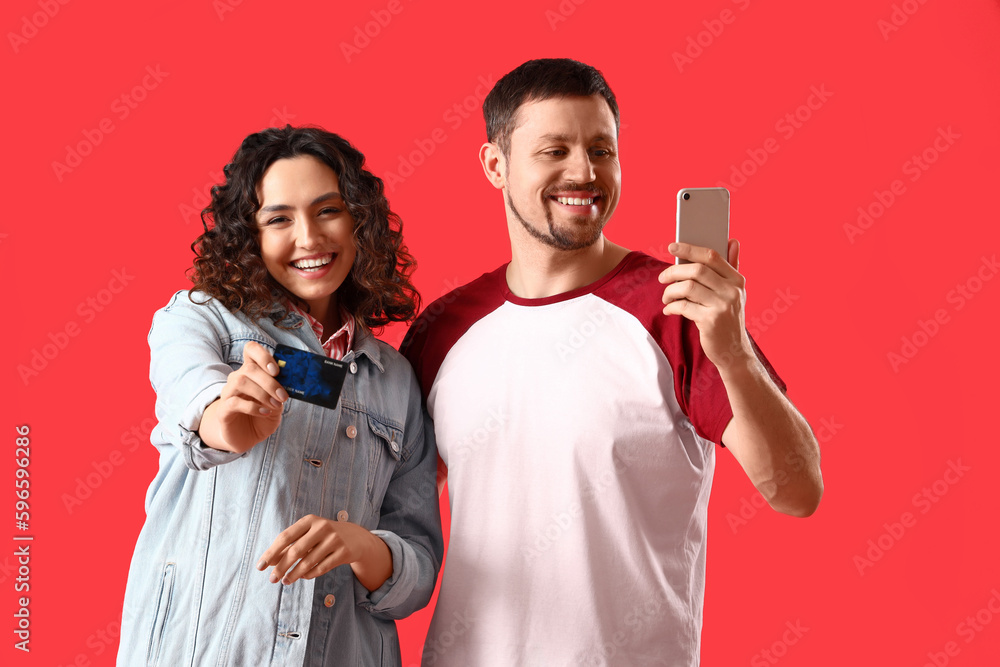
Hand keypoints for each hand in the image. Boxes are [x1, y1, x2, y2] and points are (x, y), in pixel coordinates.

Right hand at [200, 341, 287, 452]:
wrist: (247, 437)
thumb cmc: (263, 415)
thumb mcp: (277, 401)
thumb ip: (281, 390)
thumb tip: (292, 380)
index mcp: (252, 372)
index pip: (251, 350)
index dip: (262, 355)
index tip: (276, 371)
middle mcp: (237, 379)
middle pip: (249, 368)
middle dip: (269, 382)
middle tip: (283, 396)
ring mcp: (228, 393)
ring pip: (241, 381)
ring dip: (262, 393)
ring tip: (275, 405)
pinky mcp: (223, 410)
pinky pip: (234, 402)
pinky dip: (253, 407)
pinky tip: (265, 412)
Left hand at [256, 515, 392, 590]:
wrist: (356, 538)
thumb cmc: (324, 536)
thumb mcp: (308, 535)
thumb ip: (290, 546)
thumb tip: (269, 562)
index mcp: (310, 520)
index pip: (285, 537)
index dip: (271, 553)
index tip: (260, 567)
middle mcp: (322, 527)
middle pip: (295, 551)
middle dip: (281, 567)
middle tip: (272, 579)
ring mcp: (334, 540)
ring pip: (308, 562)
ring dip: (294, 575)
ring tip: (285, 582)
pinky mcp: (343, 552)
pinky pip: (321, 568)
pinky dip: (309, 575)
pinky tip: (303, 577)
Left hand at [658, 239, 752, 372]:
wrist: (734, 351)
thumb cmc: (728, 317)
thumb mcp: (735, 293)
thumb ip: (732, 267)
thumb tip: (733, 241)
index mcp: (737, 280)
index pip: (712, 256)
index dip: (690, 249)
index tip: (672, 246)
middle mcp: (732, 291)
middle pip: (696, 270)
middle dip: (674, 271)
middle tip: (662, 277)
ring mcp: (722, 306)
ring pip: (687, 287)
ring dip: (670, 291)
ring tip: (666, 297)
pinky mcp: (711, 322)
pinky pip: (683, 307)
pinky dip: (671, 307)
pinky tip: (669, 310)